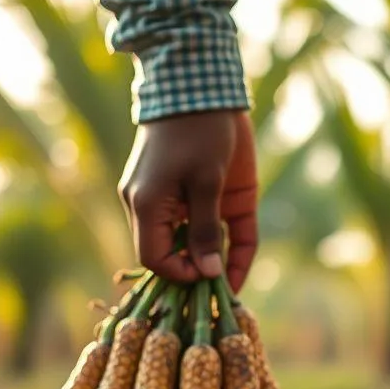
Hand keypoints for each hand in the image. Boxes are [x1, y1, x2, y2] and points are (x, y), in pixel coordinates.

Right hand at [118, 110, 258, 290]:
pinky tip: (241, 277)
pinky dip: (236, 255)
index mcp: (148, 207)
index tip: (202, 282)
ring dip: (218, 270)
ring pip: (205, 248)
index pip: (155, 259)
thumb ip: (206, 230)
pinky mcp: (223, 197)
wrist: (206, 86)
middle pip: (177, 258)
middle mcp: (165, 210)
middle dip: (198, 279)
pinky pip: (229, 234)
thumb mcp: (205, 181)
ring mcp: (193, 204)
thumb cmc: (197, 130)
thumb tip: (208, 275)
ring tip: (231, 299)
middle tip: (219, 302)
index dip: (177, 276)